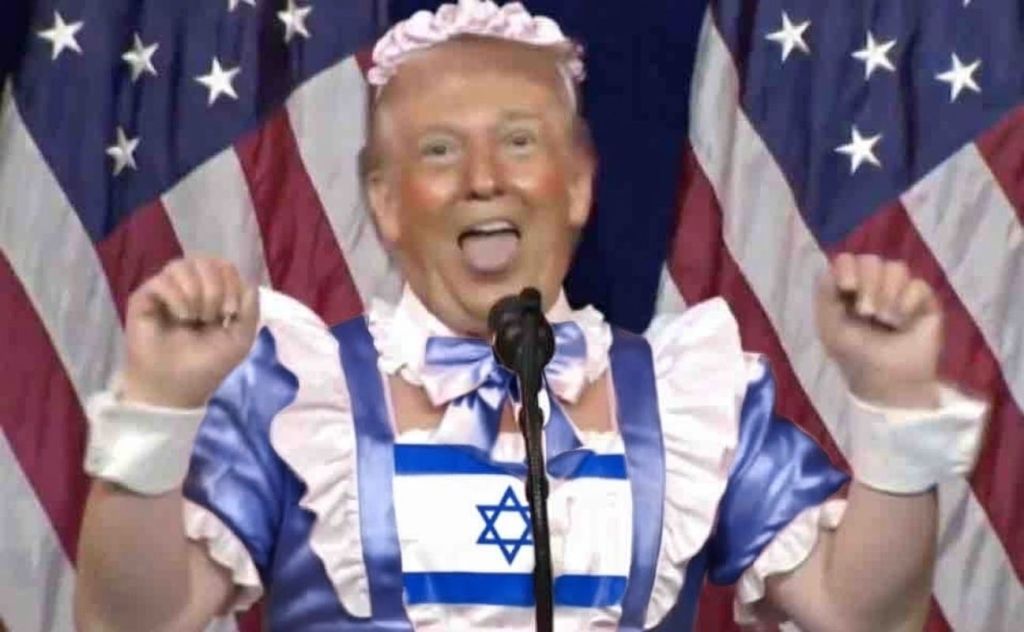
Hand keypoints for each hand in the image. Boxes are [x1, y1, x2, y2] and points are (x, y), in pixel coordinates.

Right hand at [120, 257, 259, 407]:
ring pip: (183, 264)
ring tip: (195, 318)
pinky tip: (180, 317)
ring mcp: (165, 290)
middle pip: (206, 261)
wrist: (176, 388)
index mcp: (211, 293)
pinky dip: (177, 298)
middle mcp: (188, 287)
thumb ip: (250, 308)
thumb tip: (247, 282)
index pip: (223, 265)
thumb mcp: (240, 338)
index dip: (232, 282)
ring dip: (196, 292)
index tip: (231, 312)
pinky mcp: (144, 298)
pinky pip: (162, 280)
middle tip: (212, 316)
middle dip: (215, 288)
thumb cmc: (207, 365)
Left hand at [816, 253, 941, 407]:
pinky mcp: (924, 301)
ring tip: (885, 319)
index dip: (847, 268)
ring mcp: (900, 291)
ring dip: (887, 294)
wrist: (887, 380)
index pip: (847, 260)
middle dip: (868, 285)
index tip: (847, 287)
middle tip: (867, 312)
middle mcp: (874, 285)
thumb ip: (825, 295)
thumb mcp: (829, 327)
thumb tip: (833, 269)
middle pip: (871, 260)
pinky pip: (918, 284)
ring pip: (896, 267)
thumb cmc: (855, 355)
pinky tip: (902, 322)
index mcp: (849, 289)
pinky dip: (907, 302)